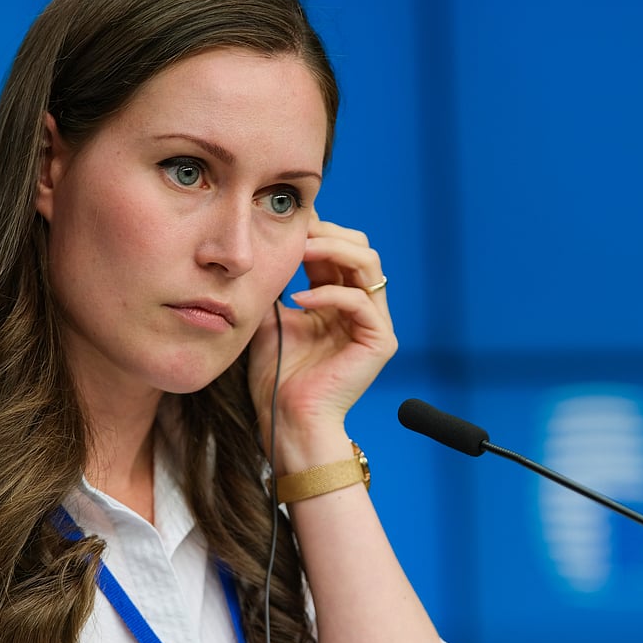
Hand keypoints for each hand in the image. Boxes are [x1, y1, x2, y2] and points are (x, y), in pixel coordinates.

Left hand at [248, 211, 396, 474]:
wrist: (286, 418)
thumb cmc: (276, 375)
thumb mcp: (270, 316)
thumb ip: (276, 282)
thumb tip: (263, 244)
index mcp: (338, 298)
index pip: (339, 248)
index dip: (316, 231)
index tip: (286, 225)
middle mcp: (362, 306)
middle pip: (361, 247)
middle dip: (327, 234)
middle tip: (295, 235)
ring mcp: (374, 322)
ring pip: (368, 263)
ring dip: (332, 250)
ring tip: (301, 252)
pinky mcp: (380, 340)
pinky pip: (359, 300)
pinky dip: (328, 293)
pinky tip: (298, 300)